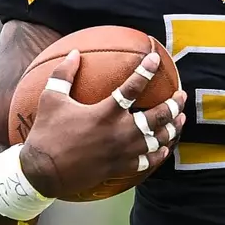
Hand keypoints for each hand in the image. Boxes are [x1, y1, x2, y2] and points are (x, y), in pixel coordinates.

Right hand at [19, 49, 186, 200]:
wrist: (43, 172)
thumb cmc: (46, 133)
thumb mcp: (51, 99)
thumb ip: (63, 74)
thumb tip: (73, 52)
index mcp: (106, 112)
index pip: (133, 87)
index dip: (146, 70)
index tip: (155, 59)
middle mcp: (120, 131)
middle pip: (158, 116)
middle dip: (174, 104)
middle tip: (181, 95)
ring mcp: (123, 151)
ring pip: (159, 139)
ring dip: (173, 128)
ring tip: (181, 119)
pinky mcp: (121, 167)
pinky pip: (148, 161)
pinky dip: (160, 154)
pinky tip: (165, 148)